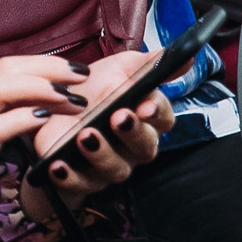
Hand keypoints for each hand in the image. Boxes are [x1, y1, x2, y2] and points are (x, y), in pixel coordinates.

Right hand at [0, 45, 92, 241]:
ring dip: (42, 86)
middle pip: (5, 68)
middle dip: (48, 66)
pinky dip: (26, 118)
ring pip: (3, 86)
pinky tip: (46, 120)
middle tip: (79, 74)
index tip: (64, 74)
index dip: (37, 65)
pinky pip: (1, 125)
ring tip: (71, 96)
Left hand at [15, 48, 172, 214]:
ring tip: (84, 135)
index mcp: (144, 118)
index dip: (156, 112)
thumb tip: (189, 57)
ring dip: (101, 153)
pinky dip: (70, 177)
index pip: (163, 119)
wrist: (52, 110)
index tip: (145, 104)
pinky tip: (59, 164)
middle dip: (133, 133)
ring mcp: (108, 165)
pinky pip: (81, 184)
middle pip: (145, 147)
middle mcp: (132, 146)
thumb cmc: (92, 89)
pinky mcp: (82, 179)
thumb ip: (151, 64)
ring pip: (116, 169)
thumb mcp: (119, 68)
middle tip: (118, 116)